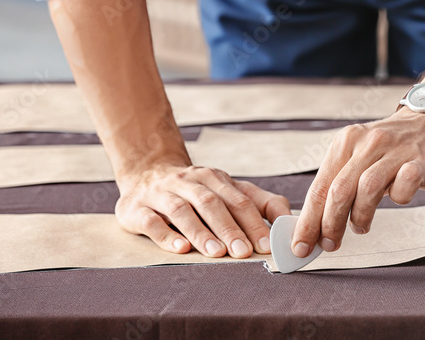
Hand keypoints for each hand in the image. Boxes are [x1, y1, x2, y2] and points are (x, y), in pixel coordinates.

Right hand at [115, 162, 290, 257]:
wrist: (146, 172)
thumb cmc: (196, 190)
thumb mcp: (228, 190)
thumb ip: (260, 203)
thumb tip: (288, 221)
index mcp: (214, 178)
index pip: (238, 199)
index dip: (253, 222)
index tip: (266, 245)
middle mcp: (188, 182)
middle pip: (212, 203)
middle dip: (230, 229)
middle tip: (243, 252)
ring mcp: (161, 193)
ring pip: (182, 211)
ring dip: (201, 232)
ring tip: (216, 253)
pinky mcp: (136, 208)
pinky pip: (152, 221)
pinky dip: (166, 235)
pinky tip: (180, 248)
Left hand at [290, 109, 424, 256]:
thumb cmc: (392, 147)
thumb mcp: (359, 156)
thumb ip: (339, 185)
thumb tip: (317, 224)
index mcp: (346, 142)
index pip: (320, 187)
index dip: (308, 220)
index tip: (301, 245)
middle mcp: (368, 143)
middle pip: (338, 190)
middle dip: (329, 224)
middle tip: (329, 244)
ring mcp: (396, 151)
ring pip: (367, 188)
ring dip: (359, 216)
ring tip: (360, 226)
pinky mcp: (421, 161)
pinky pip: (405, 184)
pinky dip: (399, 198)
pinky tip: (398, 198)